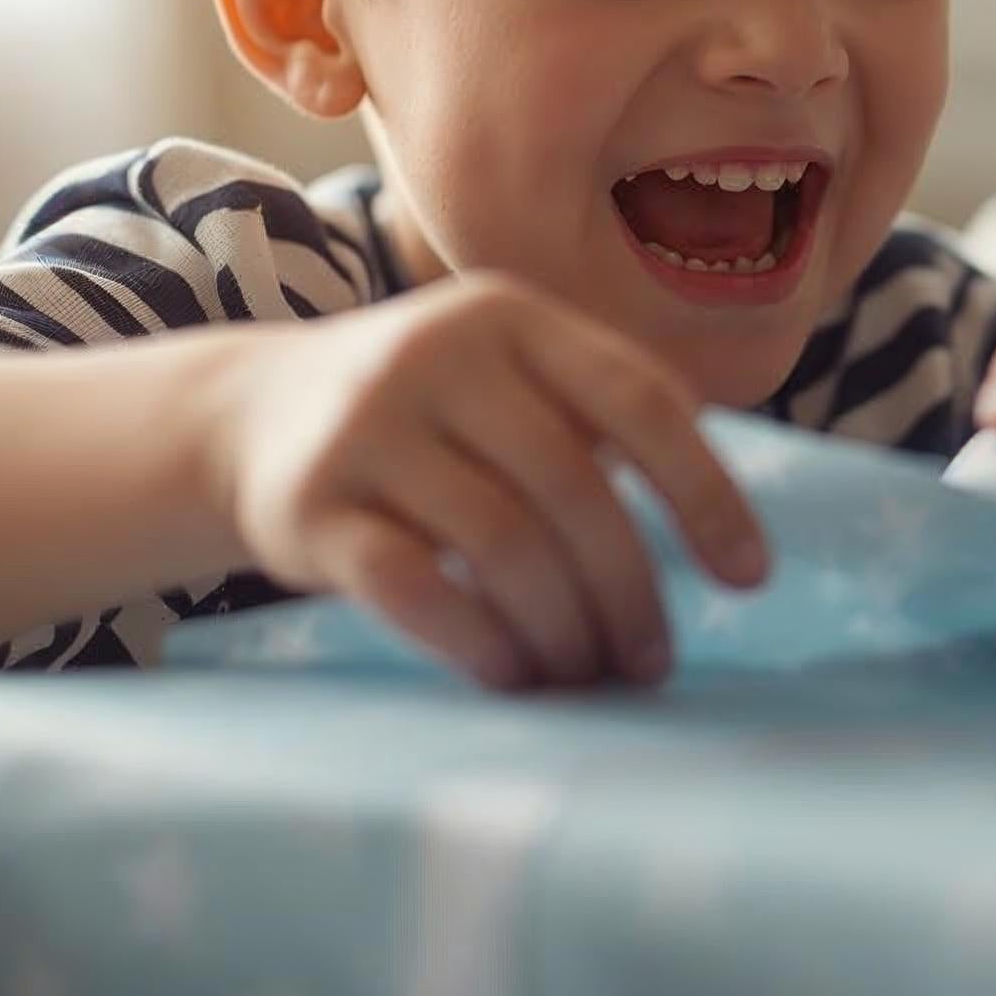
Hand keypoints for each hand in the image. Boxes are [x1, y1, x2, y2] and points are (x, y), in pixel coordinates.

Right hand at [194, 274, 767, 691]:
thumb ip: (603, 420)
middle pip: (574, 488)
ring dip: (562, 630)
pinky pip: (413, 587)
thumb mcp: (510, 375)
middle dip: (629, 591)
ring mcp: (366, 428)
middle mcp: (439, 355)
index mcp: (512, 317)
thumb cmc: (429, 413)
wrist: (246, 416)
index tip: (749, 579)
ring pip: (502, 544)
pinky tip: (514, 678)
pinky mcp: (308, 506)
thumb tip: (727, 535)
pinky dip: (478, 642)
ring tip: (587, 678)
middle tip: (650, 663)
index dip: (706, 493)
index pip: (640, 398)